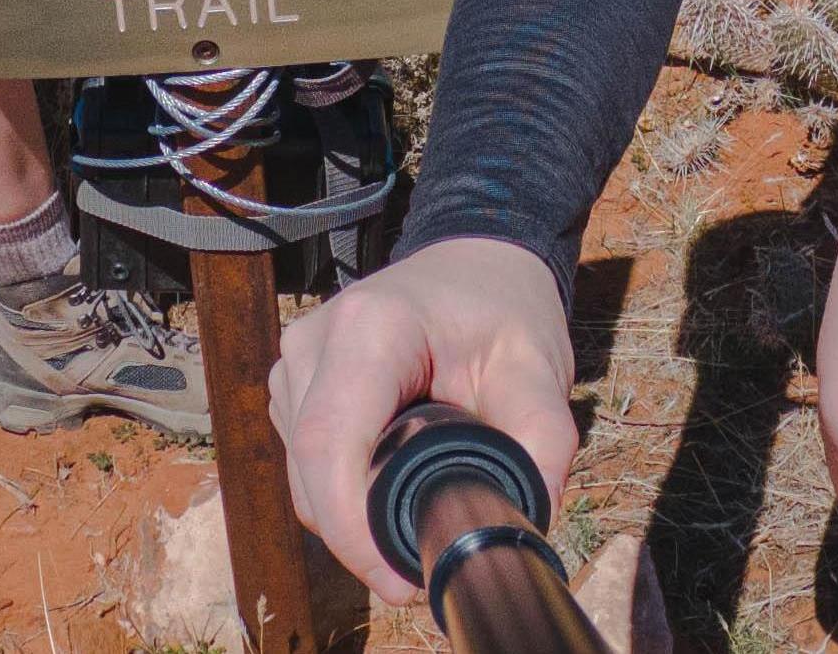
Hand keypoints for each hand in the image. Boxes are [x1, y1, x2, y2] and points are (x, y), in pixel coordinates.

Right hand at [269, 237, 575, 598]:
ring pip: (301, 472)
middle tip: (422, 566)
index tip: (401, 578)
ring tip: (414, 516)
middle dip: (358, 537)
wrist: (475, 258)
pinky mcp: (294, 380)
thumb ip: (542, 442)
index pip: (330, 445)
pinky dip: (340, 490)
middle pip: (311, 470)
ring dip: (348, 516)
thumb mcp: (538, 368)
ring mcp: (296, 360)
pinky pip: (304, 459)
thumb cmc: (503, 307)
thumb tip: (526, 519)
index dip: (351, 528)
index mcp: (369, 328)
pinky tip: (389, 482)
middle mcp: (314, 340)